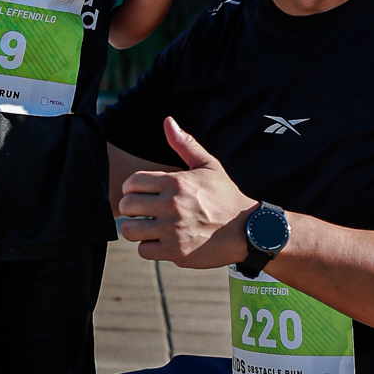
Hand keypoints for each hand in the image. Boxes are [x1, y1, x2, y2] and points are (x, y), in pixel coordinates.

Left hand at [118, 117, 255, 266]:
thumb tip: (168, 121)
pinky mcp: (175, 252)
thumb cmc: (225, 196)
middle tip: (141, 211)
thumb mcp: (208, 165)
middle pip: (127, 206)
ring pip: (130, 230)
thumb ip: (185, 144)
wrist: (246, 230)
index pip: (132, 182)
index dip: (131, 188)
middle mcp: (172, 205)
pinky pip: (143, 250)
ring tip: (147, 227)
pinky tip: (159, 241)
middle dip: (130, 208)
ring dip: (136, 229)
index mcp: (176, 182)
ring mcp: (173, 230)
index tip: (139, 193)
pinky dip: (148, 247)